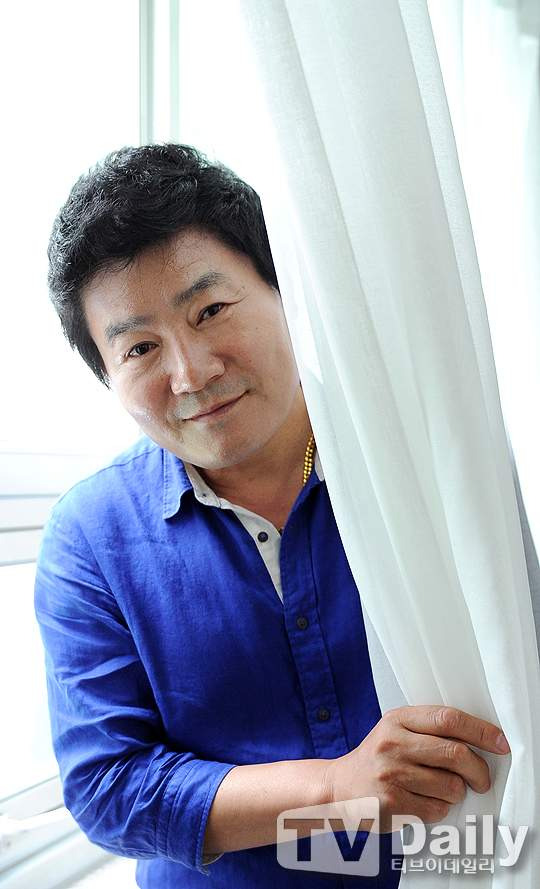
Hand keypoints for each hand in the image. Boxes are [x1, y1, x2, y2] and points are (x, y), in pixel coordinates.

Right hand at [323, 705, 510, 831]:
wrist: (339, 788)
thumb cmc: (376, 759)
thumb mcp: (395, 731)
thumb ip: (429, 730)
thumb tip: (480, 742)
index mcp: (397, 719)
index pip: (448, 719)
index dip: (481, 731)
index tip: (500, 742)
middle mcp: (392, 743)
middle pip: (456, 754)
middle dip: (479, 770)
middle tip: (482, 779)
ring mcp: (391, 774)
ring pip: (451, 786)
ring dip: (456, 793)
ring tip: (442, 791)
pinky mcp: (392, 804)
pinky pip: (437, 809)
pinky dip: (440, 809)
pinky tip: (424, 802)